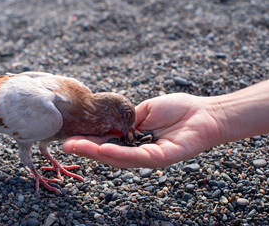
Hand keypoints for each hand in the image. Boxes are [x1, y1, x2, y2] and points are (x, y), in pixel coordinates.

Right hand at [63, 93, 221, 167]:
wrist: (204, 113)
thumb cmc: (177, 110)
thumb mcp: (144, 111)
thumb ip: (126, 119)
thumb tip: (108, 123)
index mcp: (132, 139)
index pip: (106, 141)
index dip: (88, 140)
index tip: (70, 136)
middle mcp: (137, 151)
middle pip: (108, 153)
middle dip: (86, 149)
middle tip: (65, 144)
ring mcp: (148, 156)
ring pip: (118, 158)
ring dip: (96, 152)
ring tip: (76, 146)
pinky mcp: (160, 158)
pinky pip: (136, 157)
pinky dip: (119, 153)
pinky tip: (103, 150)